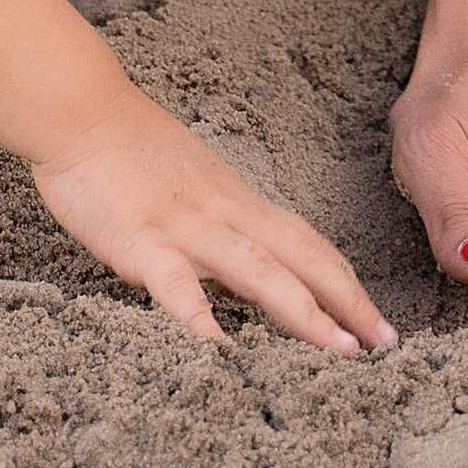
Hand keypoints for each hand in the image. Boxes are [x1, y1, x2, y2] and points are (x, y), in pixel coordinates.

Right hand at [33, 88, 393, 356]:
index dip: (347, 283)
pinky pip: (178, 289)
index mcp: (238, 203)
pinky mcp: (144, 243)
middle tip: (386, 345)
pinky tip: (220, 355)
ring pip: (262, 273)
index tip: (376, 320)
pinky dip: (201, 322)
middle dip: (350, 303)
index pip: (308, 245)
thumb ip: (219, 225)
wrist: (81, 111)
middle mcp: (227, 215)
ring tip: (340, 352)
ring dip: (306, 314)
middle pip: (304, 259)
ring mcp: (189, 229)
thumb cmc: (128, 148)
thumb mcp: (191, 186)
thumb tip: (242, 269)